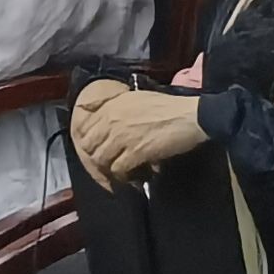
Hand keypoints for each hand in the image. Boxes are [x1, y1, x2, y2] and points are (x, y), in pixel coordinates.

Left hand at [69, 81, 211, 184]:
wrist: (191, 116)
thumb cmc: (167, 106)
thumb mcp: (133, 98)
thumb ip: (110, 104)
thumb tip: (88, 109)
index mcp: (110, 107)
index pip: (83, 129)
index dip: (86, 142)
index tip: (95, 149)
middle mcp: (111, 121)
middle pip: (89, 146)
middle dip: (96, 156)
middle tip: (108, 163)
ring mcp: (122, 137)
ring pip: (101, 159)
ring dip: (109, 168)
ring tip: (120, 172)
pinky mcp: (136, 152)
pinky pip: (118, 169)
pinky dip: (123, 175)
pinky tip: (132, 176)